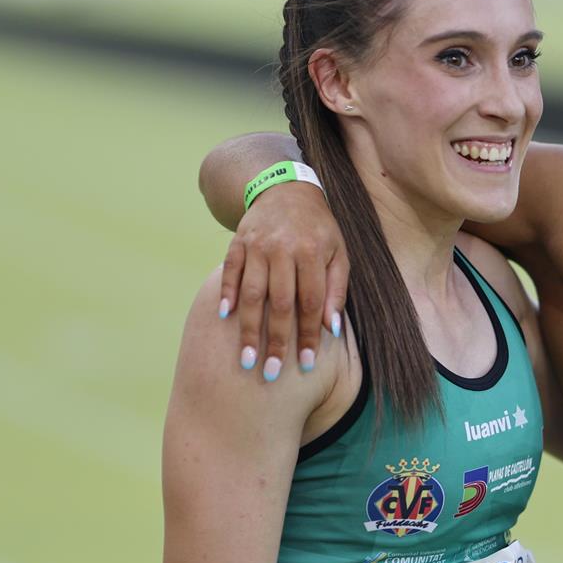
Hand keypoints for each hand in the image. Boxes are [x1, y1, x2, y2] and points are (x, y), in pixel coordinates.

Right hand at [221, 182, 348, 380]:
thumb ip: (337, 289)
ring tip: (246, 359)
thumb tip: (331, 330)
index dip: (308, 335)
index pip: (311, 303)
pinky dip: (226, 293)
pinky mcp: (238, 242)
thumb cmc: (319, 229)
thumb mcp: (338, 252)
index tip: (305, 364)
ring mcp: (257, 245)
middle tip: (270, 373)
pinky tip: (224, 317)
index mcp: (311, 253)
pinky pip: (230, 271)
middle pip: (279, 304)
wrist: (286, 189)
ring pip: (252, 293)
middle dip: (275, 341)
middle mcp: (283, 249)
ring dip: (248, 329)